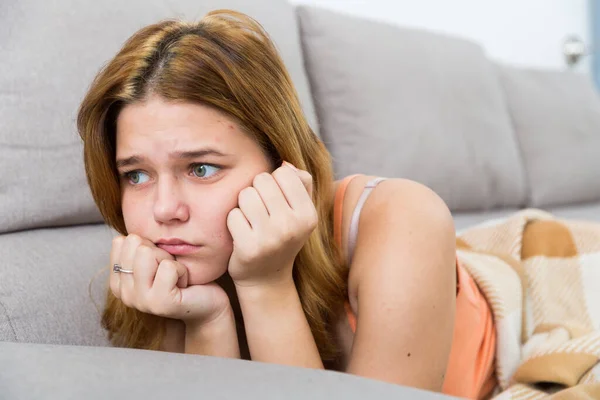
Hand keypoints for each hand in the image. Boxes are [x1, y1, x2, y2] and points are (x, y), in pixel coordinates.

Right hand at [109, 234, 230, 324]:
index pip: (120, 242)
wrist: (206, 304)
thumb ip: (137, 248)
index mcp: (118, 282)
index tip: (156, 263)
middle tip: (168, 271)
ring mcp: (141, 300)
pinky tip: (183, 284)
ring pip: (148, 253)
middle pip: (135, 244)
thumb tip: (130, 236)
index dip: (147, 245)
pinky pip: (168, 267)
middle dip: (159, 251)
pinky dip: (182, 270)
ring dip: (169, 260)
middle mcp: (124, 294)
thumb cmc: (179, 277)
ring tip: (174, 276)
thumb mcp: (154, 259)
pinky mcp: (160, 302)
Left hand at [226, 162, 317, 286]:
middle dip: (257, 192)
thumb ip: (300, 182)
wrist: (267, 279)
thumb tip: (284, 164)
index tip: (275, 201)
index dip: (275, 183)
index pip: (283, 173)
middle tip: (261, 213)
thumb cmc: (282, 235)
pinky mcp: (248, 248)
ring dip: (244, 205)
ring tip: (252, 221)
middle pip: (261, 180)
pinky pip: (233, 215)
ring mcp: (271, 238)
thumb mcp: (300, 212)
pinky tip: (242, 235)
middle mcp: (293, 226)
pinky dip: (234, 222)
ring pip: (245, 195)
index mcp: (308, 215)